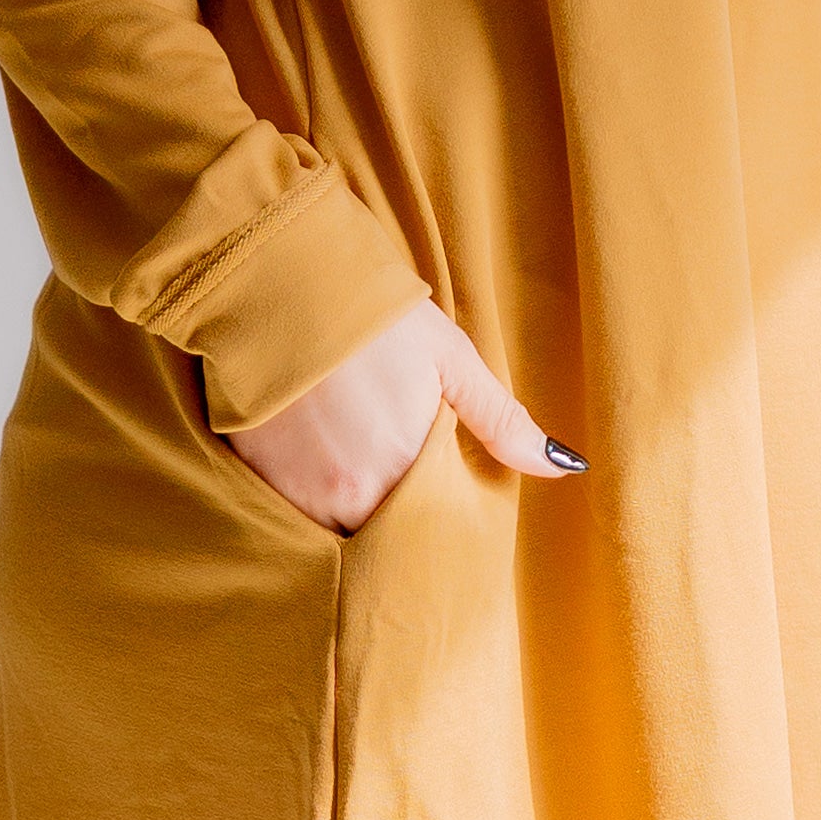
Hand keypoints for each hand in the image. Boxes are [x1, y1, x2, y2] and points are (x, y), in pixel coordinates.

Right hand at [228, 300, 581, 532]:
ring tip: (356, 458)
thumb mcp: (450, 361)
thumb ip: (502, 423)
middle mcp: (349, 497)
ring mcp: (298, 494)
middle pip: (384, 537)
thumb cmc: (376, 320)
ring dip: (353, 510)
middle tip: (394, 471)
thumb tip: (563, 466)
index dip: (438, 521)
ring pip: (338, 529)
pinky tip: (318, 454)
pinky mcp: (257, 480)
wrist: (280, 282)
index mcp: (405, 472)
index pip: (432, 533)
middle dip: (397, 520)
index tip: (439, 501)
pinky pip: (294, 514)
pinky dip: (311, 496)